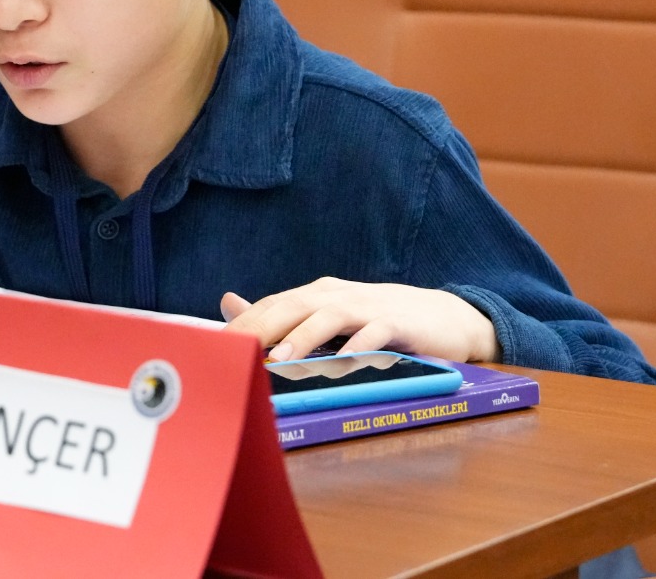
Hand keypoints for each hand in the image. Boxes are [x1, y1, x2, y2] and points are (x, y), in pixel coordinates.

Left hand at [220, 277, 498, 363]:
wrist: (442, 316)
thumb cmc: (376, 320)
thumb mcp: (326, 317)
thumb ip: (279, 314)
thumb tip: (229, 303)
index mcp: (316, 295)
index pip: (271, 306)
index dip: (242, 325)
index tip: (212, 346)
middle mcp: (336, 296)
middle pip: (292, 306)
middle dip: (260, 327)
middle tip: (232, 349)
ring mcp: (367, 307)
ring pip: (329, 317)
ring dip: (303, 336)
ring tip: (280, 357)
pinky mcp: (397, 322)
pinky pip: (375, 332)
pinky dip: (359, 345)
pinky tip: (344, 360)